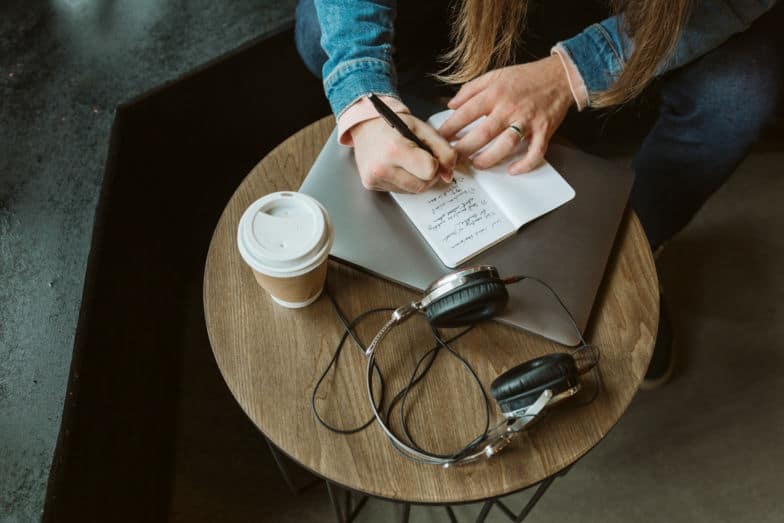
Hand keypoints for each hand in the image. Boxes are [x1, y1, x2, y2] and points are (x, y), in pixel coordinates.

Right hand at [350, 114, 456, 192]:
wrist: (365, 126)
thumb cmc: (393, 124)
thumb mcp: (423, 129)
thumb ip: (443, 150)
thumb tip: (449, 174)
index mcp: (395, 149)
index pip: (429, 171)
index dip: (435, 164)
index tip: (429, 154)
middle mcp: (382, 168)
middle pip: (422, 185)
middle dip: (428, 175)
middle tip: (422, 159)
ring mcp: (374, 179)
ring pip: (412, 191)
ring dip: (417, 179)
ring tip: (408, 162)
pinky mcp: (371, 185)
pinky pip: (400, 191)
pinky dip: (405, 181)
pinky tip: (397, 167)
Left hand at [438, 55, 573, 173]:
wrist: (560, 75)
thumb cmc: (526, 77)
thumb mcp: (495, 75)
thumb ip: (471, 89)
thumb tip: (451, 105)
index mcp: (495, 93)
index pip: (466, 113)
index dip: (449, 128)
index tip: (439, 140)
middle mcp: (509, 108)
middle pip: (482, 134)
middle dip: (464, 149)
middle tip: (453, 159)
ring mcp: (527, 120)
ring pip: (506, 145)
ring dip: (489, 158)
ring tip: (476, 164)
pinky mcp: (544, 130)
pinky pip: (535, 152)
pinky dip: (524, 164)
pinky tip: (512, 170)